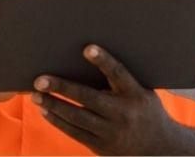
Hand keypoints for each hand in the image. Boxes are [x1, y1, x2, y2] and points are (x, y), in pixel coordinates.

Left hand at [31, 45, 177, 154]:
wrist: (159, 147)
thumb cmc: (145, 109)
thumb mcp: (142, 91)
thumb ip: (121, 79)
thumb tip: (87, 56)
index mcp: (135, 94)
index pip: (118, 74)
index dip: (104, 61)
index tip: (87, 48)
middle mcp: (123, 113)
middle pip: (88, 98)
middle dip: (62, 88)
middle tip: (40, 79)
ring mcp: (112, 132)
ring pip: (76, 118)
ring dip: (53, 105)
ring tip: (35, 94)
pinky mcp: (102, 146)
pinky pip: (75, 133)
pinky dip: (57, 121)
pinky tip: (45, 110)